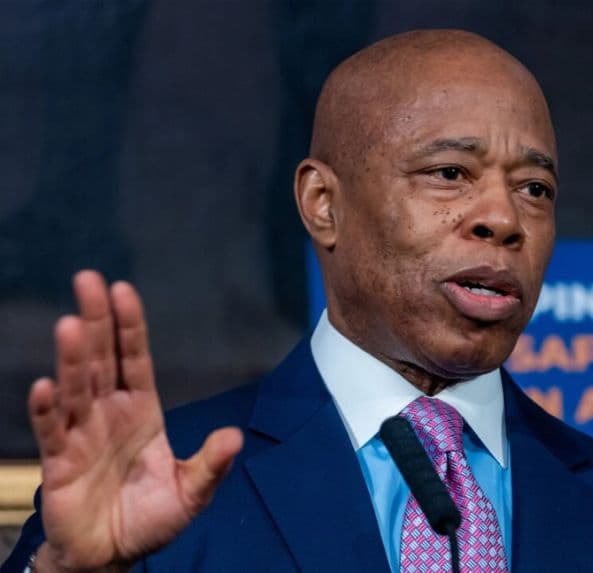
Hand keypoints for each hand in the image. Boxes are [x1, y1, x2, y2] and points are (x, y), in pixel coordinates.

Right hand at [28, 271, 242, 571]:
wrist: (114, 555)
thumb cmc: (152, 517)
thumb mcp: (191, 491)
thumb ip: (211, 465)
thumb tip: (235, 436)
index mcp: (141, 411)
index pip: (134, 359)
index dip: (129, 326)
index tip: (123, 289)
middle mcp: (109, 413)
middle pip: (102, 359)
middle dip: (97, 320)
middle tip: (87, 280)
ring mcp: (82, 434)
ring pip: (77, 387)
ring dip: (73, 357)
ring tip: (71, 323)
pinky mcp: (60, 462)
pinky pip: (53, 431)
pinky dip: (48, 410)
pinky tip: (45, 386)